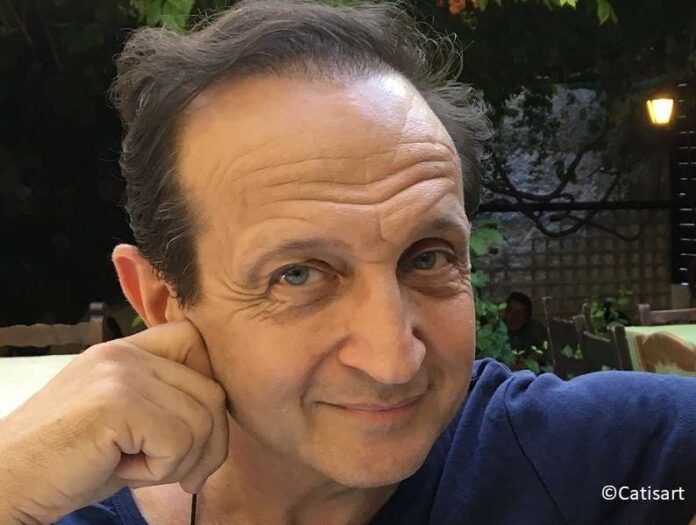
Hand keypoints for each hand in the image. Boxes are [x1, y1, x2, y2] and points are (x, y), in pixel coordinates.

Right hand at [0, 321, 228, 523]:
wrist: (4, 483)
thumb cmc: (67, 462)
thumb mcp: (125, 422)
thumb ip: (168, 405)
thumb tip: (220, 424)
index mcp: (126, 350)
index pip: (196, 342)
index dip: (208, 388)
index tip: (195, 433)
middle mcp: (125, 353)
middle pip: (212, 391)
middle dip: (209, 445)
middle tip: (181, 475)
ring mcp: (121, 374)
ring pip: (203, 419)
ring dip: (181, 462)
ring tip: (136, 469)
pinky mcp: (117, 403)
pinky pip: (179, 441)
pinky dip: (161, 471)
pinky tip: (123, 471)